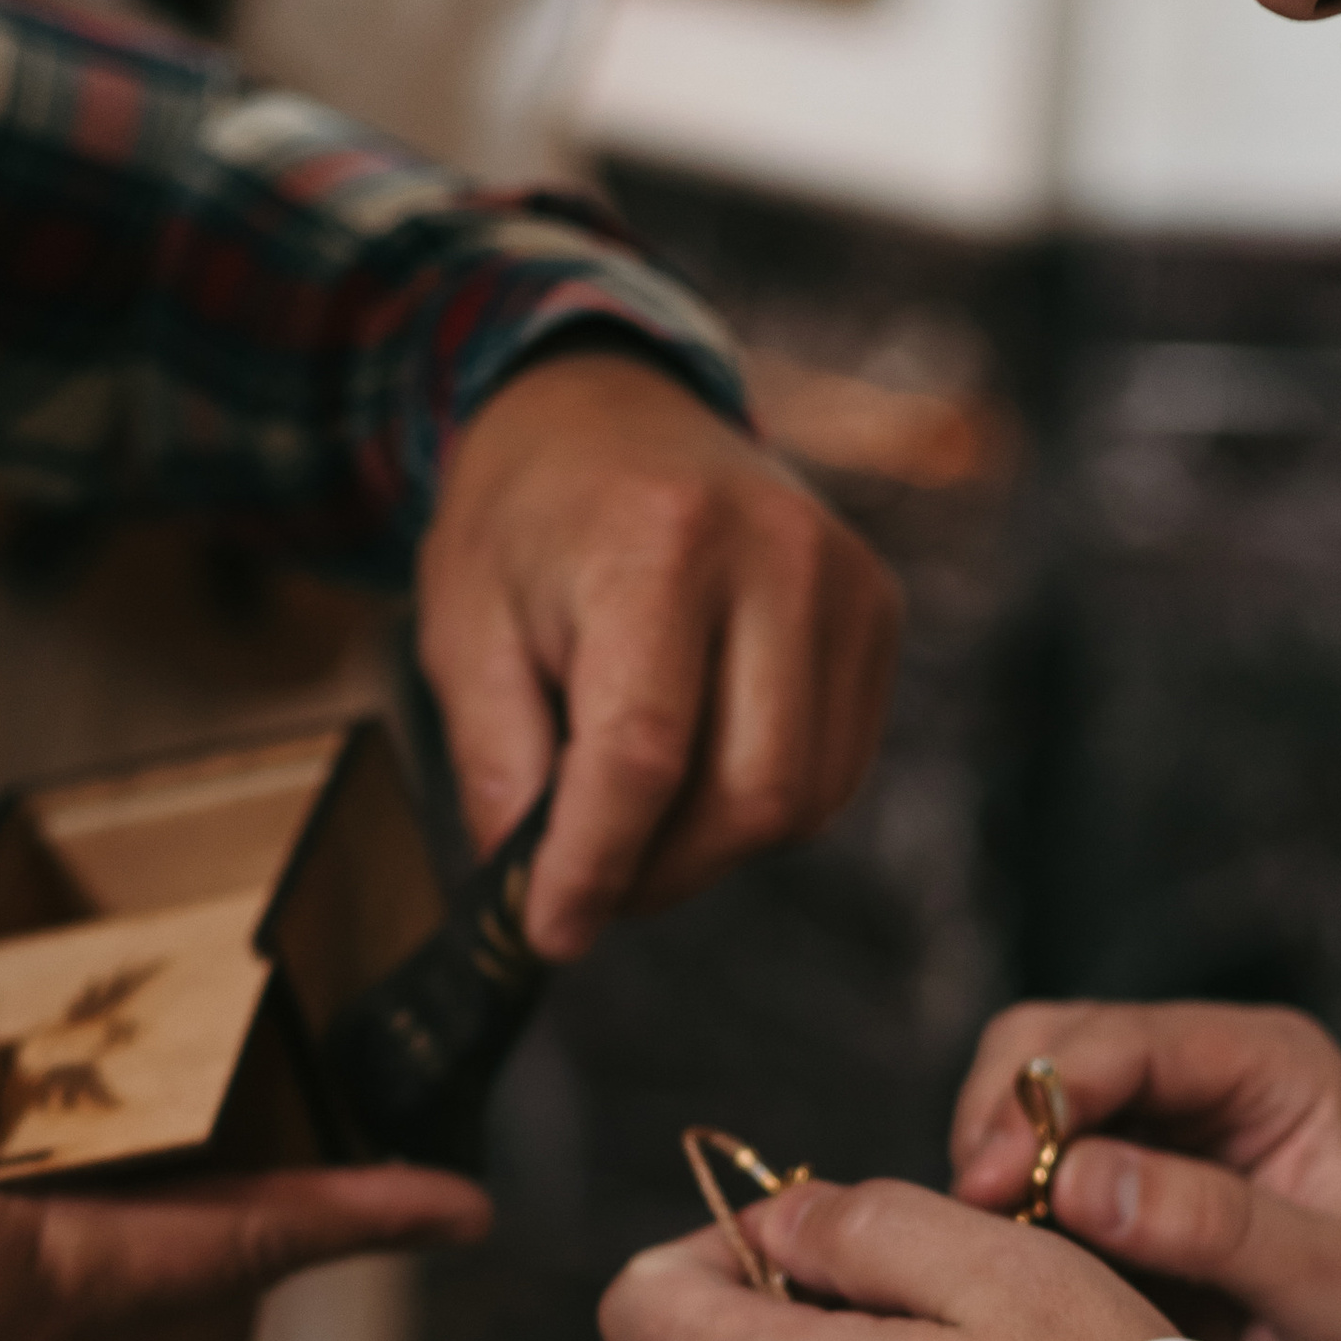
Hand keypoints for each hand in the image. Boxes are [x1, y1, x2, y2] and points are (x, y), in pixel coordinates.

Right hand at [0, 1013, 488, 1340]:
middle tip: (244, 1162)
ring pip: (118, 1339)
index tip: (466, 1206)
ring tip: (62, 1171)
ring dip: (127, 1260)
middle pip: (208, 1304)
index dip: (370, 1212)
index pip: (265, 1236)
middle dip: (253, 1238)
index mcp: (75, 1289)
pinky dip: (29, 1296)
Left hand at [418, 351, 900, 964]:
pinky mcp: (876, 610)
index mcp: (655, 543)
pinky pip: (836, 768)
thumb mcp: (464, 629)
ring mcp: (844, 581)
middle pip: (751, 794)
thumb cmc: (526, 521)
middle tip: (591, 878)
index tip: (552, 931)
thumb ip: (498, 764)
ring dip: (712, 848)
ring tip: (635, 817)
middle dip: (663, 871)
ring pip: (805, 799)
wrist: (608, 409)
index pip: (644, 753)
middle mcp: (775, 554)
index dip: (596, 865)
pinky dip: (761, 806)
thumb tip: (538, 897)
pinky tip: (697, 768)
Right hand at [949, 1002, 1340, 1340]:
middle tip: (981, 1214)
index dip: (1049, 1096)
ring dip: (992, 1153)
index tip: (993, 1178)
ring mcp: (1145, 1102)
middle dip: (1003, 1119)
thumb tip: (1083, 1181)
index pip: (1133, 1040)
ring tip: (1001, 1236)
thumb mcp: (1328, 1286)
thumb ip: (1216, 1227)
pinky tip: (1014, 1248)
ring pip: (1017, 1081)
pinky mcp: (1102, 1151)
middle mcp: (1200, 1061)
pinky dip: (998, 1190)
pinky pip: (1017, 1145)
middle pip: (1052, 1039)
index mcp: (1272, 1063)